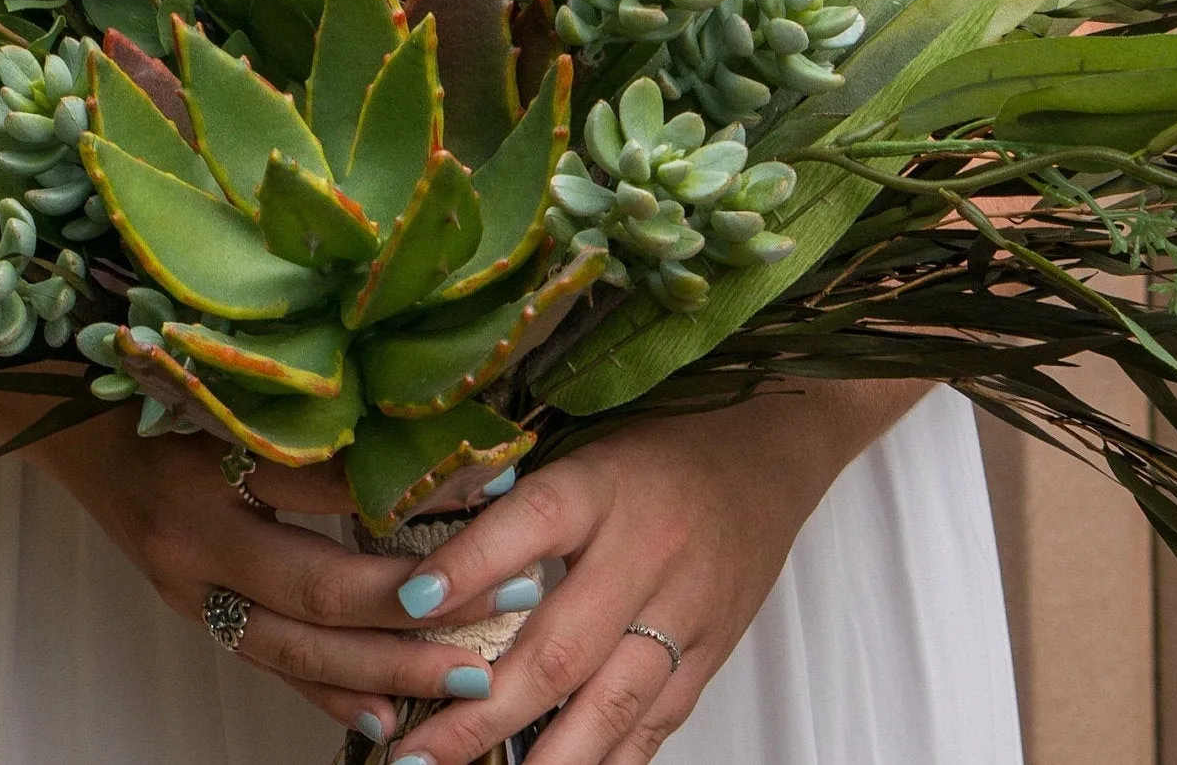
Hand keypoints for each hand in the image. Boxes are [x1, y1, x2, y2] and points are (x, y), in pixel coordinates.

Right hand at [38, 407, 520, 742]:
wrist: (80, 431)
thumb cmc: (170, 395)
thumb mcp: (237, 389)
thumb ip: (318, 417)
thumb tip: (428, 434)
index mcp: (215, 459)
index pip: (335, 483)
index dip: (418, 488)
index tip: (499, 487)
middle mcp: (200, 535)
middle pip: (321, 588)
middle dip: (421, 605)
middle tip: (508, 599)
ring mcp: (192, 589)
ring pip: (299, 648)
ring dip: (389, 667)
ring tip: (469, 678)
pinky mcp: (195, 616)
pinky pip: (269, 667)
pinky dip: (329, 696)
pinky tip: (386, 716)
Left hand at [383, 384, 922, 763]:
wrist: (768, 448)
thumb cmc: (657, 443)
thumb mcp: (585, 443)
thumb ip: (516, 498)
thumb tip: (425, 552)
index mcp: (605, 483)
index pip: (532, 522)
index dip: (469, 565)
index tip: (408, 606)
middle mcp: (647, 552)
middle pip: (564, 645)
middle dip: (484, 708)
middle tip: (418, 748)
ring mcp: (685, 614)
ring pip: (609, 705)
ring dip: (538, 759)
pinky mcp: (711, 656)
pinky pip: (652, 727)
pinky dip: (603, 763)